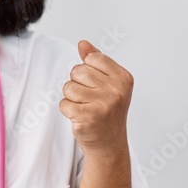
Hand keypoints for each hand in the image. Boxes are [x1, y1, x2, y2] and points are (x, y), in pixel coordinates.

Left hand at [59, 40, 132, 155]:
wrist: (109, 143)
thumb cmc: (107, 111)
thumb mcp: (108, 83)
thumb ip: (96, 61)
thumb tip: (83, 44)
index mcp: (123, 78)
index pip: (91, 58)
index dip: (87, 71)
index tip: (97, 85)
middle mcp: (115, 90)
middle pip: (77, 71)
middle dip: (77, 84)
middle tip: (90, 100)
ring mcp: (102, 104)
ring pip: (68, 87)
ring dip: (71, 98)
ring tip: (84, 108)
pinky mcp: (87, 118)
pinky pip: (64, 104)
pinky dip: (67, 111)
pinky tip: (80, 117)